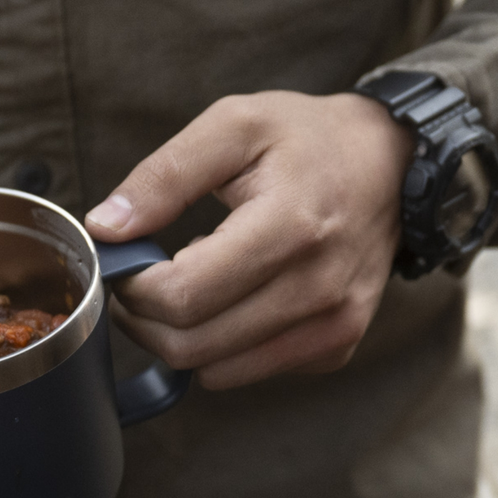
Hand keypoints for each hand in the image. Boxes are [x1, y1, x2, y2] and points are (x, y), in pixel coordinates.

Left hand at [85, 91, 412, 388]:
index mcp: (292, 225)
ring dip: (176, 340)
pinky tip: (227, 303)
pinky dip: (219, 349)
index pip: (182, 295)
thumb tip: (105, 228)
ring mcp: (333, 325)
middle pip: (189, 345)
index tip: (126, 264)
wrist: (392, 164)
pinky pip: (246, 372)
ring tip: (180, 290)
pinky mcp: (335, 347)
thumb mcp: (233, 125)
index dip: (134, 288)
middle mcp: (319, 286)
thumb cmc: (306, 140)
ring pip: (213, 370)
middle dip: (144, 320)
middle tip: (139, 283)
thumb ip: (164, 176)